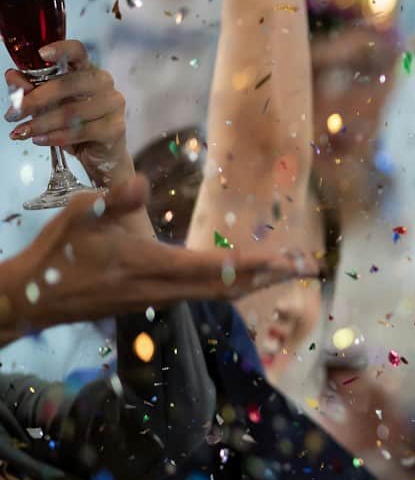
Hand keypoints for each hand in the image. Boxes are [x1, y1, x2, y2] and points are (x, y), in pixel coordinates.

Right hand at [5, 176, 315, 337]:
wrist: (36, 298)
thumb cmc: (60, 252)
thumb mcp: (83, 214)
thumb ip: (116, 198)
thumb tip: (140, 179)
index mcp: (159, 269)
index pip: (224, 268)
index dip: (263, 264)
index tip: (295, 261)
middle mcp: (171, 290)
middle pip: (235, 286)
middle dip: (275, 275)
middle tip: (312, 266)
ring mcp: (165, 298)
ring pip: (223, 293)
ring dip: (259, 280)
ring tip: (290, 270)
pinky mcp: (158, 299)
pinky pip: (208, 294)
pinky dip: (235, 284)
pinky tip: (246, 277)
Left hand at [7, 41, 129, 188]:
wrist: (100, 155)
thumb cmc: (76, 125)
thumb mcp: (48, 106)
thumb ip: (30, 90)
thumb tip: (12, 77)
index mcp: (87, 70)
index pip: (78, 52)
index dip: (61, 50)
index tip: (41, 54)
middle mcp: (104, 83)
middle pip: (69, 83)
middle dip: (36, 99)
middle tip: (14, 113)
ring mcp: (113, 104)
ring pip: (71, 111)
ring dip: (41, 123)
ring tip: (22, 131)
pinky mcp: (115, 127)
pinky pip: (81, 131)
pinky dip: (56, 137)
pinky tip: (40, 140)